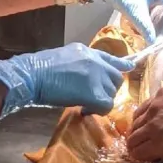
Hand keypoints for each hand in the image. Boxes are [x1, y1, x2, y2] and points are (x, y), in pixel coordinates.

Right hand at [0, 43, 134, 118]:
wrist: (33, 75)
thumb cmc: (40, 68)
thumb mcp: (65, 57)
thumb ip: (80, 63)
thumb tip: (84, 76)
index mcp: (88, 51)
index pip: (112, 58)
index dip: (121, 65)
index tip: (129, 67)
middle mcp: (96, 61)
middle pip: (116, 78)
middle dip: (108, 89)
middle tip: (94, 97)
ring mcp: (96, 76)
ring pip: (112, 93)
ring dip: (101, 100)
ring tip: (85, 104)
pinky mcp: (93, 93)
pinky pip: (106, 105)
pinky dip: (98, 111)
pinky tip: (85, 110)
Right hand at [127, 87, 162, 162]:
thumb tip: (158, 155)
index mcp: (158, 141)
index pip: (135, 152)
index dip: (139, 157)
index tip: (144, 158)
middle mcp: (152, 120)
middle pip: (133, 135)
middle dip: (137, 143)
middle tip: (145, 147)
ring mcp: (158, 102)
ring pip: (137, 117)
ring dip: (140, 126)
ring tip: (149, 130)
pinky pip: (149, 103)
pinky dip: (149, 111)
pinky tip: (159, 115)